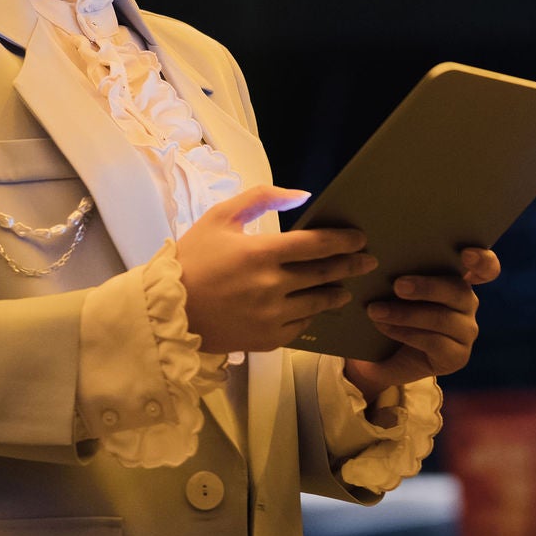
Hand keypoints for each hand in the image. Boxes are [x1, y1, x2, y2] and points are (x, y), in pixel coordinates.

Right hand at [174, 185, 378, 354]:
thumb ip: (262, 197)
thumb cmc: (193, 258)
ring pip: (316, 304)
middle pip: (323, 275)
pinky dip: (310, 317)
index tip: (360, 239)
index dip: (343, 241)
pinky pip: (299, 328)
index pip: (316, 245)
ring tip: (345, 289)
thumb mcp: (221, 217)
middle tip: (369, 261)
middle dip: (350, 266)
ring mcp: (270, 317)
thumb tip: (303, 195)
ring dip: (335, 294)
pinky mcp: (265, 341)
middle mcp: (271, 287)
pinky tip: (314, 310)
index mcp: (261, 253)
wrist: (166, 309)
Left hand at [344, 247, 501, 398]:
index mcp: (458, 277)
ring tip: (376, 310)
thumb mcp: (393, 290)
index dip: (482, 259)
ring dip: (406, 314)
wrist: (381, 357)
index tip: (465, 254)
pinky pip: (435, 342)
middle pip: (459, 290)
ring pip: (442, 318)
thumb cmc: (390, 311)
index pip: (486, 267)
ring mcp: (466, 330)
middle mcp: (468, 302)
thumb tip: (383, 256)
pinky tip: (385, 328)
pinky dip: (405, 333)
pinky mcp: (458, 356)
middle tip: (397, 285)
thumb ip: (400, 273)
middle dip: (427, 287)